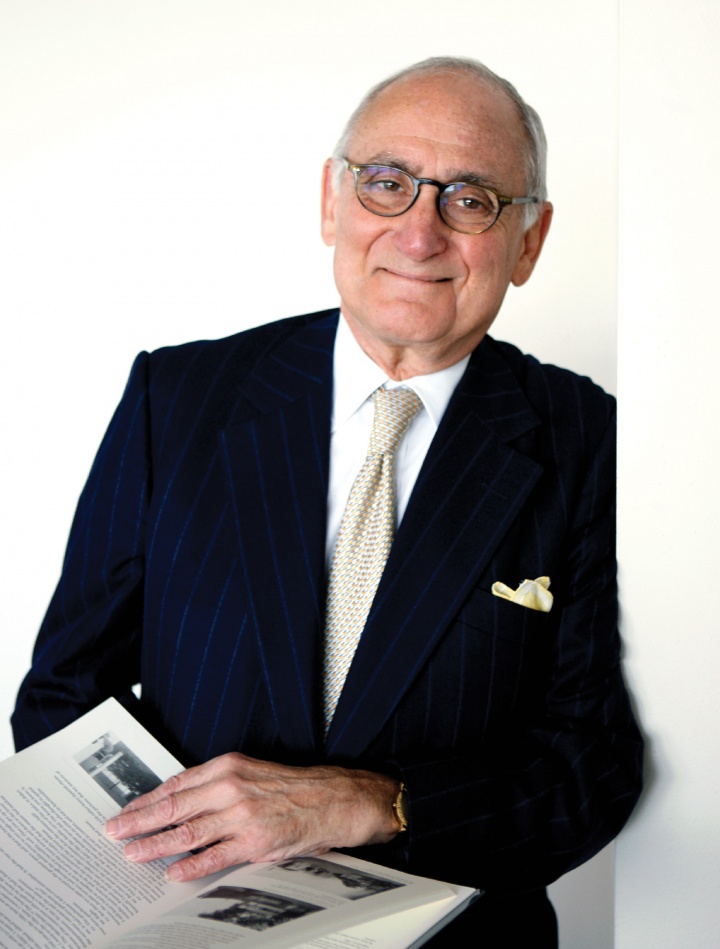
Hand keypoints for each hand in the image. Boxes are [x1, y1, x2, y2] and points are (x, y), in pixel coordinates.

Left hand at [105, 752, 400, 880]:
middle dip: (139, 821)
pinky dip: (190, 867)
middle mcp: (231, 787)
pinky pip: (214, 857)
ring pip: (187, 833)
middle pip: (174, 807)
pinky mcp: (255, 842)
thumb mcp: (250, 772)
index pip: (176, 784)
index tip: (125, 811)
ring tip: (132, 854)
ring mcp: (241, 816)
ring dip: (155, 845)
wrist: (333, 798)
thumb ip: (216, 783)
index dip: (147, 800)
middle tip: (113, 832)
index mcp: (227, 766)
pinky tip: (172, 874)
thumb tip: (179, 801)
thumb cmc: (292, 787)